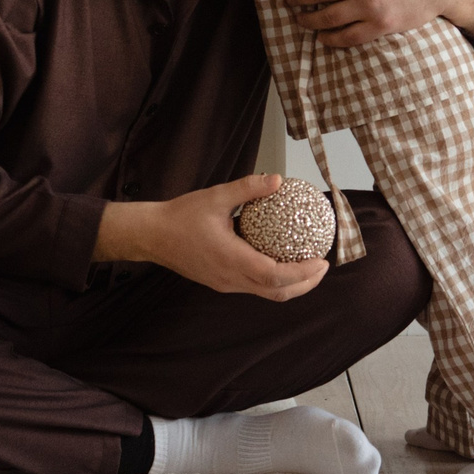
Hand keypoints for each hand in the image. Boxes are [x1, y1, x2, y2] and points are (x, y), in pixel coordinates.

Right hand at [95, 173, 329, 300]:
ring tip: (308, 266)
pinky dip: (274, 280)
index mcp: (231, 260)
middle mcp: (231, 278)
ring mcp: (225, 284)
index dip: (302, 273)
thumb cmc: (180, 216)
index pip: (275, 276)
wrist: (151, 236)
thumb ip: (248, 188)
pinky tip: (280, 261)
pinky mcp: (220, 282)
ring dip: (291, 284)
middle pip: (277, 293)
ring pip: (266, 293)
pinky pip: (254, 287)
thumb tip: (277, 179)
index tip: (321, 260)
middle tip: (323, 265)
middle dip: (305, 284)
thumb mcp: (215, 196)